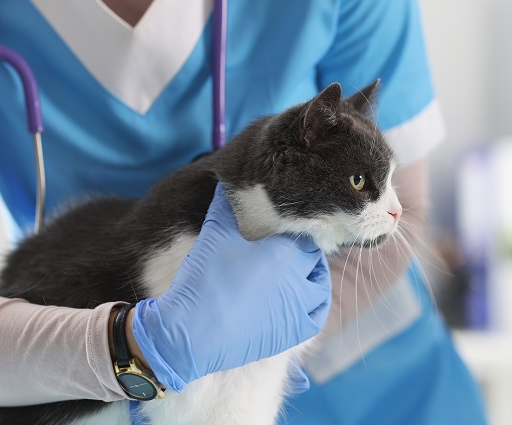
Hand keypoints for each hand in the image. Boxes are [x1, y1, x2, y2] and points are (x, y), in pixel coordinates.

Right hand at [131, 183, 330, 391]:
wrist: (192, 331)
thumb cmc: (203, 278)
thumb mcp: (214, 231)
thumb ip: (226, 203)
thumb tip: (229, 180)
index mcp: (285, 247)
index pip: (304, 229)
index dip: (293, 228)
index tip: (281, 229)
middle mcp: (300, 274)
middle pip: (312, 255)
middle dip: (300, 250)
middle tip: (282, 250)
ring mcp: (301, 304)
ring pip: (319, 282)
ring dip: (312, 273)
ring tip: (293, 271)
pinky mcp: (296, 330)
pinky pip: (317, 313)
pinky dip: (314, 303)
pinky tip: (302, 297)